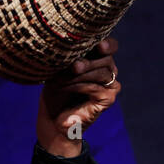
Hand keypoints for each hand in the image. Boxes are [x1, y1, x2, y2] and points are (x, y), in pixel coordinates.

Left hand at [36, 36, 119, 156]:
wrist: (53, 119)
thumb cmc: (55, 91)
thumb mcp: (60, 71)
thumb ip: (70, 59)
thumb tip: (69, 48)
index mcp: (99, 59)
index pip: (110, 47)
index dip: (107, 43)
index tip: (98, 45)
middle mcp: (109, 71)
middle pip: (106, 59)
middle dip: (87, 61)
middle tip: (72, 66)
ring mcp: (111, 85)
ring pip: (102, 72)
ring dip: (80, 75)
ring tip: (61, 79)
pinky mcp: (108, 99)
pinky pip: (95, 87)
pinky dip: (79, 86)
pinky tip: (65, 87)